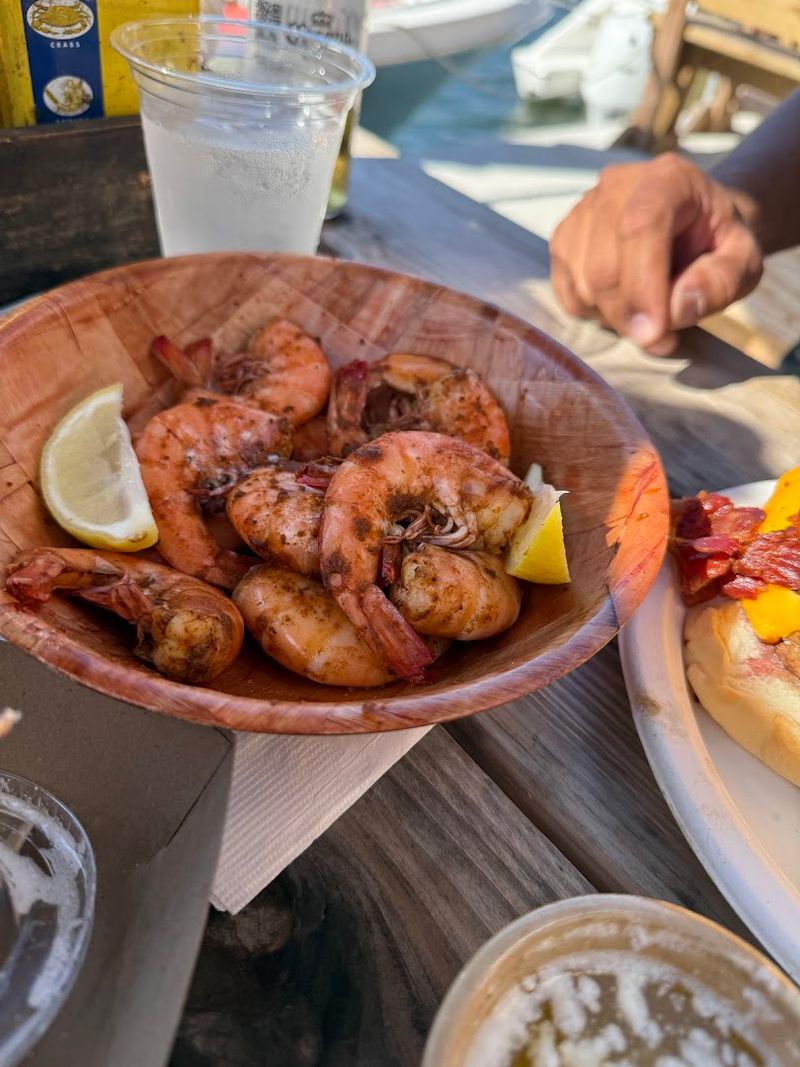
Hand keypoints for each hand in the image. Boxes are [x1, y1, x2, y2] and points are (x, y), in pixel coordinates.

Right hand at [549, 153, 762, 354]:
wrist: (693, 223)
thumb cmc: (718, 243)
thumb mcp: (744, 263)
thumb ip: (721, 281)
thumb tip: (677, 307)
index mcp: (668, 178)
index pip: (640, 225)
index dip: (642, 286)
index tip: (653, 334)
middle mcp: (616, 185)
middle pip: (603, 266)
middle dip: (629, 316)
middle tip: (662, 338)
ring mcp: (582, 210)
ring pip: (582, 283)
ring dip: (613, 316)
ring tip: (647, 311)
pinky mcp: (563, 238)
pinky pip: (567, 291)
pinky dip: (592, 311)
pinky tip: (621, 302)